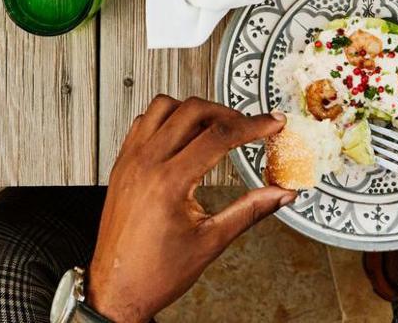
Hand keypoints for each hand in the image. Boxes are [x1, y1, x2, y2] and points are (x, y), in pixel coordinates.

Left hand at [87, 97, 294, 322]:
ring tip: (215, 126)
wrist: (117, 291)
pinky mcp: (121, 165)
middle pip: (193, 110)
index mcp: (169, 183)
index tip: (270, 124)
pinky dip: (166, 119)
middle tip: (247, 126)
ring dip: (194, 109)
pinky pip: (143, 123)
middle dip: (227, 113)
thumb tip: (280, 195)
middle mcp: (145, 165)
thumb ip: (250, 210)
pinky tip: (181, 135)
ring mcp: (129, 162)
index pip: (219, 136)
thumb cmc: (154, 274)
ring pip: (163, 106)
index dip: (253, 126)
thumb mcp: (211, 241)